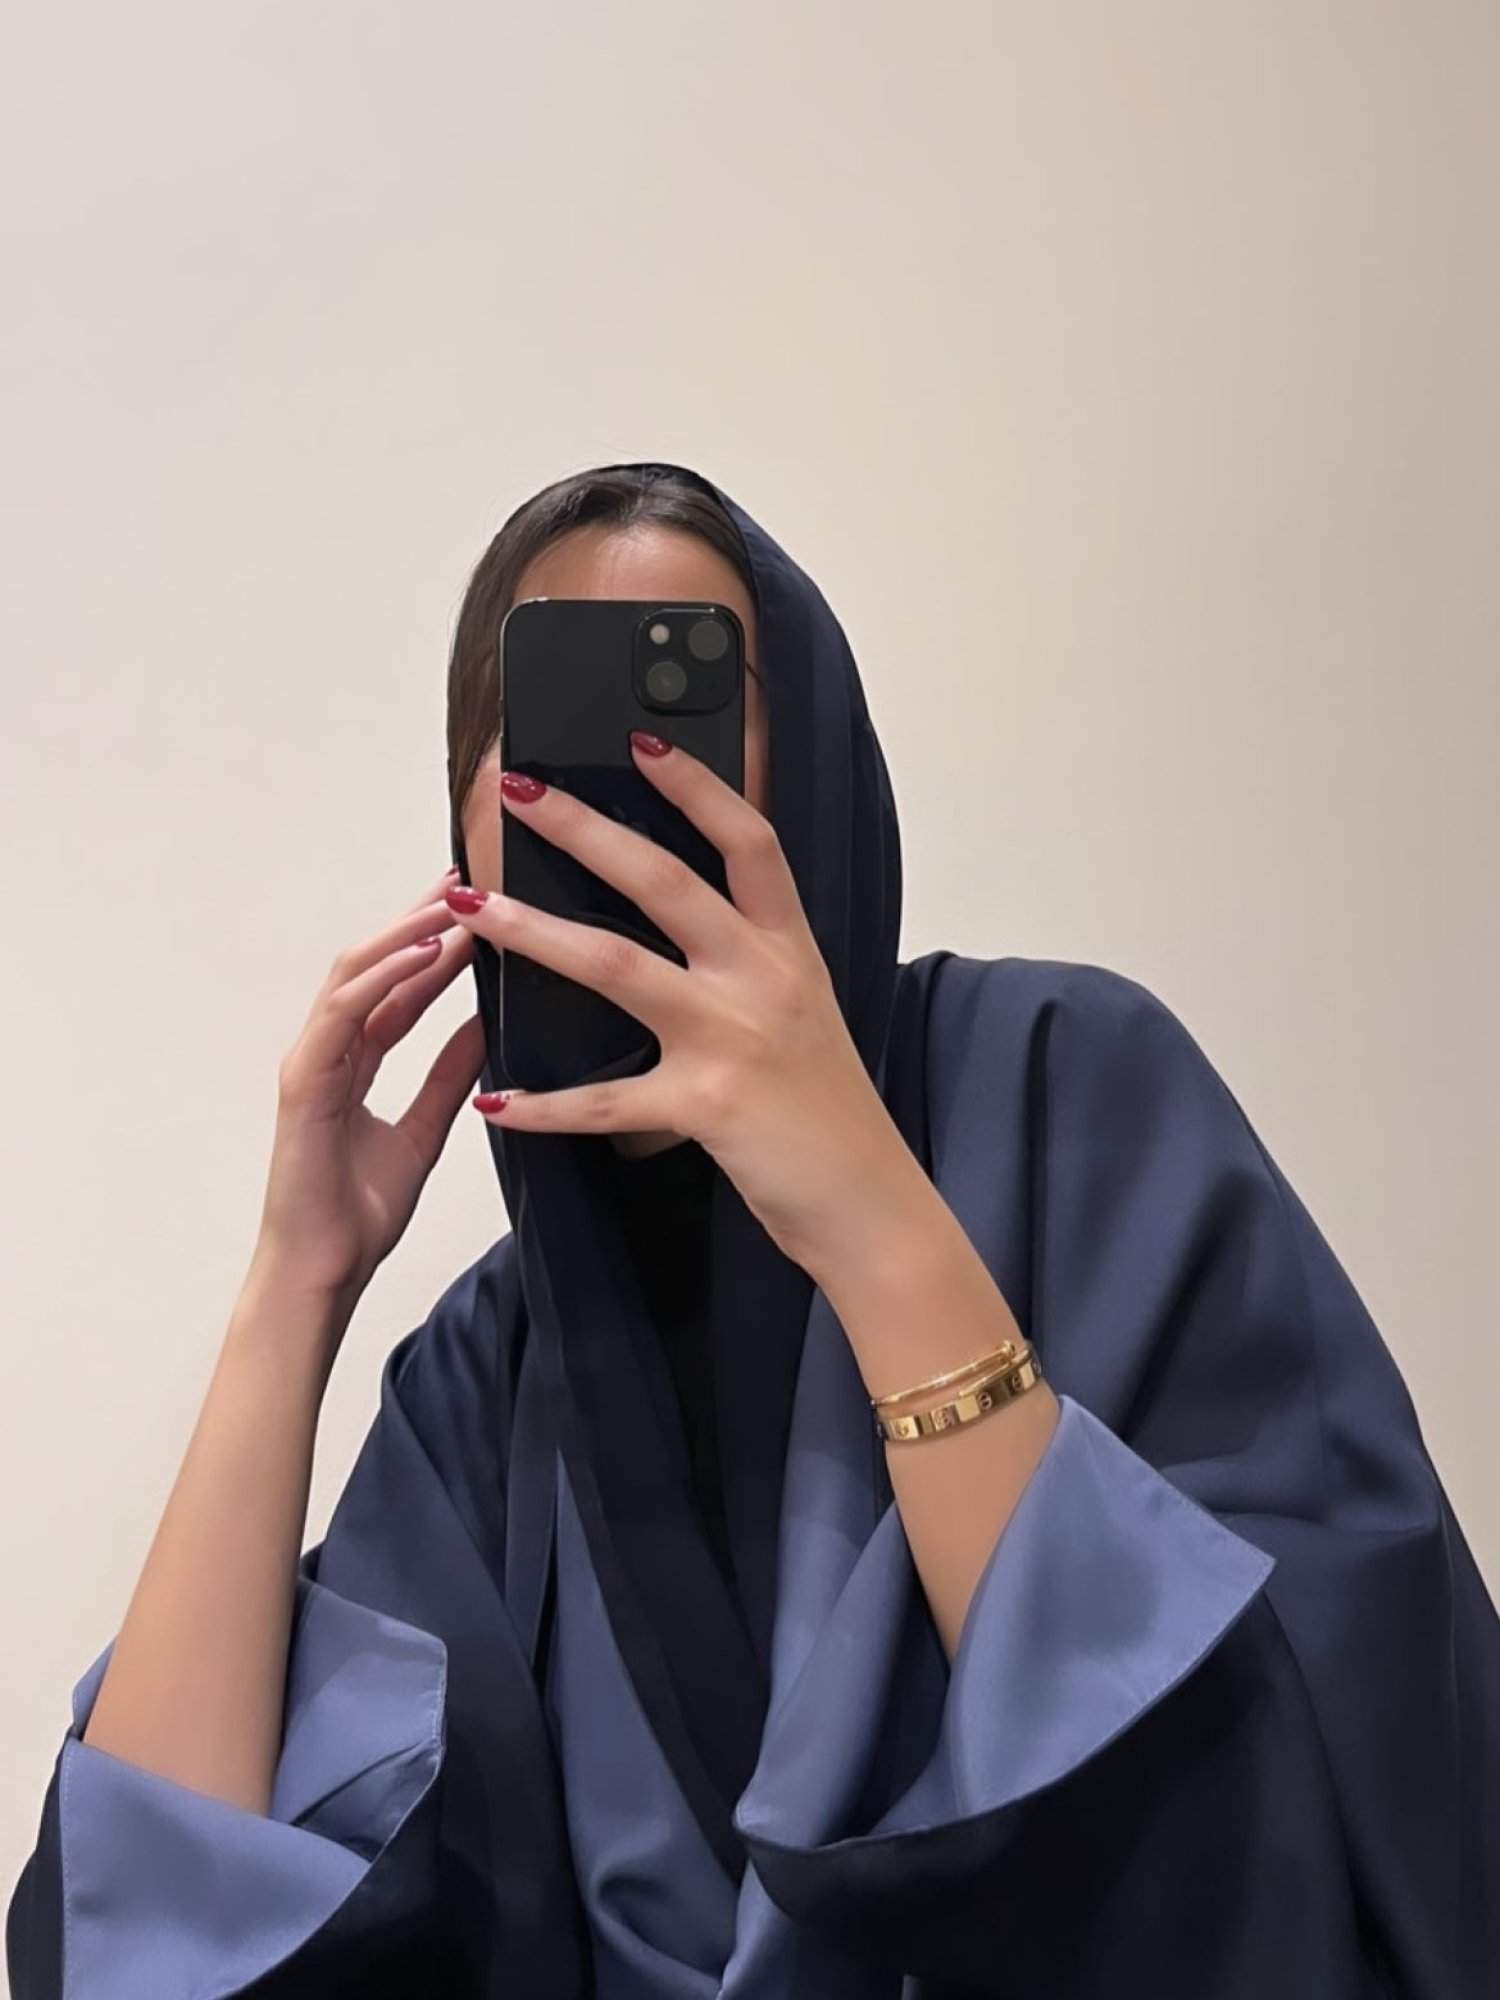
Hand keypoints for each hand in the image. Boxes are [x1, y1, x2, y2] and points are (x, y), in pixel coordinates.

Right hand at [252, 867, 486, 1315]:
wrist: (322, 1273)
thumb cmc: (358, 1213)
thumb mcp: (425, 1132)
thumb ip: (449, 1076)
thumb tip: (486, 1025)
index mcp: (355, 1062)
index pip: (399, 986)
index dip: (437, 944)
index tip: (481, 906)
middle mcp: (330, 1051)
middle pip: (374, 965)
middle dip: (419, 918)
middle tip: (468, 876)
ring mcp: (312, 1062)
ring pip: (353, 975)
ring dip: (403, 933)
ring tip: (452, 900)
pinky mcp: (304, 1083)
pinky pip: (341, 1015)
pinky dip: (381, 978)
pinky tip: (422, 953)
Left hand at [446, 736, 921, 1275]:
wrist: (871, 1204)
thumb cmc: (830, 1112)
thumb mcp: (806, 1013)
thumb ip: (752, 964)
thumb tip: (683, 922)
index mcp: (790, 949)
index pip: (746, 842)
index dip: (695, 786)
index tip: (639, 742)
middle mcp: (763, 979)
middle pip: (663, 880)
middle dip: (582, 827)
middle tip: (517, 790)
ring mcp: (734, 1039)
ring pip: (616, 965)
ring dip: (533, 930)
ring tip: (471, 906)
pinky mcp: (707, 1108)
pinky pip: (608, 1101)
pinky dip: (547, 1104)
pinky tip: (496, 1100)